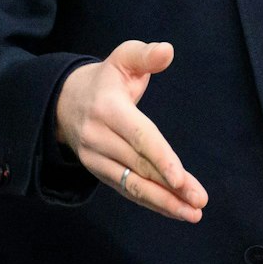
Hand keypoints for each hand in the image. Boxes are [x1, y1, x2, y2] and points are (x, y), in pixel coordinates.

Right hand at [54, 40, 208, 221]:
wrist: (63, 101)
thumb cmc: (106, 79)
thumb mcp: (123, 58)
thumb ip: (145, 55)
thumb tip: (167, 50)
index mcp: (109, 108)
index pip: (139, 137)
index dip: (161, 158)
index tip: (181, 178)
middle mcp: (98, 137)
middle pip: (140, 166)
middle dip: (171, 187)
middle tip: (199, 201)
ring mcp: (95, 157)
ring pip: (132, 184)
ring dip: (163, 202)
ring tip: (192, 213)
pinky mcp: (97, 171)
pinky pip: (126, 189)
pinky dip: (150, 202)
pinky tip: (174, 210)